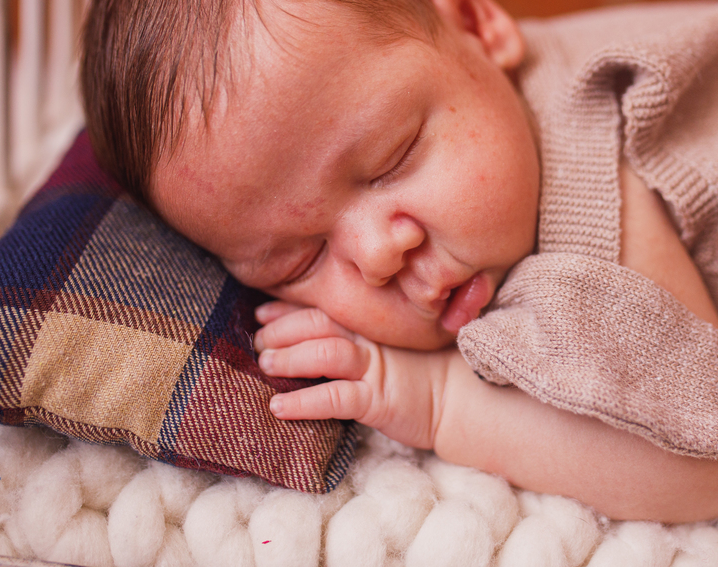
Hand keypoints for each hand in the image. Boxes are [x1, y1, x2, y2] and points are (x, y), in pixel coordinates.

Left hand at [252, 302, 452, 450]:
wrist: (460, 399)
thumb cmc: (422, 373)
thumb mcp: (388, 348)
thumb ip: (357, 337)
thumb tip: (311, 337)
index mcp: (369, 326)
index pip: (322, 310)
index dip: (288, 309)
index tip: (261, 312)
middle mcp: (369, 341)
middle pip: (318, 324)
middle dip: (282, 329)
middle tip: (256, 341)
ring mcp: (375, 369)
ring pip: (326, 352)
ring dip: (290, 357)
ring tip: (265, 365)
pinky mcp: (379, 400)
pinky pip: (337, 398)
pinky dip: (305, 402)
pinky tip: (279, 408)